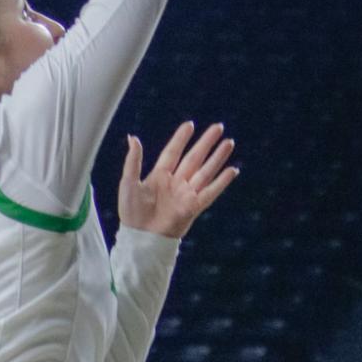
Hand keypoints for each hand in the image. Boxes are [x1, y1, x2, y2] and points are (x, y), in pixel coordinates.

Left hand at [117, 122, 237, 239]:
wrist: (140, 237)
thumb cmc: (131, 213)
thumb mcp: (129, 182)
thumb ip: (133, 161)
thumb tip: (133, 138)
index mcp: (159, 176)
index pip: (173, 152)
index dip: (181, 138)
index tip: (190, 125)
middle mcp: (175, 183)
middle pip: (194, 158)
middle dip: (206, 143)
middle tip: (218, 127)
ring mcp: (186, 194)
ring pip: (205, 171)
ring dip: (217, 157)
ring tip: (229, 142)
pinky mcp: (193, 207)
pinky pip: (210, 192)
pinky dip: (222, 181)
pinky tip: (232, 170)